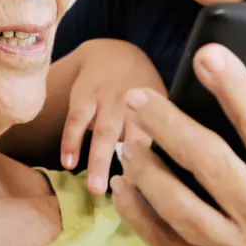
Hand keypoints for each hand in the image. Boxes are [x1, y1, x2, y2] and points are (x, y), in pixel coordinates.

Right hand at [61, 38, 165, 193]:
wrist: (114, 51)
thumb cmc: (143, 90)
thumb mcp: (162, 103)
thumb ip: (168, 133)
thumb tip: (177, 180)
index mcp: (160, 107)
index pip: (165, 136)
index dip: (164, 160)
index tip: (163, 191)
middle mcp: (136, 102)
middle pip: (136, 134)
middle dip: (134, 164)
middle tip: (132, 194)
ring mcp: (108, 98)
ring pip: (104, 131)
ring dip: (99, 160)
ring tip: (95, 189)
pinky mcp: (83, 96)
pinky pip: (75, 121)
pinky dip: (70, 142)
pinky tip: (68, 163)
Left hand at [112, 44, 245, 245]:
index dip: (234, 89)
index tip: (207, 55)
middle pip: (209, 164)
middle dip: (168, 126)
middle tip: (137, 97)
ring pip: (179, 206)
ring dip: (146, 170)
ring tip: (127, 140)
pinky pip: (162, 239)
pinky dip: (136, 210)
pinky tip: (123, 183)